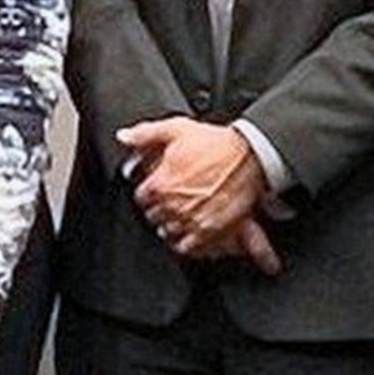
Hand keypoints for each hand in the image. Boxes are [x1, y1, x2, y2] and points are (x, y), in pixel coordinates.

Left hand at [118, 116, 270, 262]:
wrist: (249, 156)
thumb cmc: (215, 143)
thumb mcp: (176, 129)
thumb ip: (145, 134)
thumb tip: (124, 136)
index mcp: (160, 184)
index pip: (141, 198)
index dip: (149, 192)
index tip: (157, 188)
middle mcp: (172, 205)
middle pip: (153, 216)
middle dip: (159, 207)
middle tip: (171, 199)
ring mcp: (190, 219)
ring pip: (167, 231)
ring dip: (171, 223)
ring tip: (180, 214)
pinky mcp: (208, 230)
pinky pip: (186, 246)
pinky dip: (185, 240)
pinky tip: (189, 230)